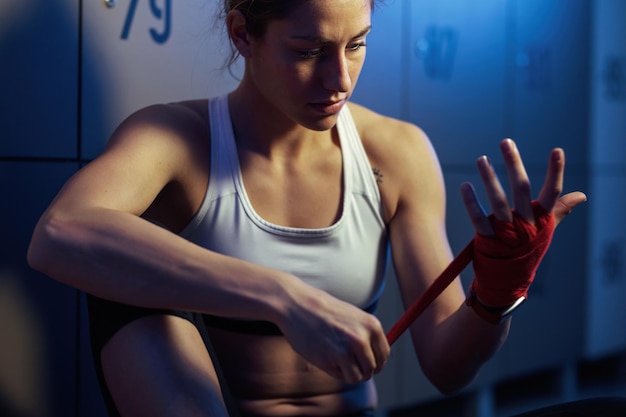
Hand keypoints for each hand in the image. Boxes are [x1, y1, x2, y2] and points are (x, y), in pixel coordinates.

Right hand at [278, 286, 389, 383]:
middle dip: (362, 369)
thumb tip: (378, 359)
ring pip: (358, 376)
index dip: (376, 361)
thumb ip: (366, 335)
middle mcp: (362, 339)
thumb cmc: (323, 310)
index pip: (384, 354)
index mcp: (372, 325)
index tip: (367, 362)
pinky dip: (336, 372)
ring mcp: (346, 351)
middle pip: (373, 368)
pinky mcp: (330, 361)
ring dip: (349, 372)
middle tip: (349, 362)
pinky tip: (326, 357)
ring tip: (336, 357)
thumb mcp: (353, 316)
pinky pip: (342, 377)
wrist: (297, 304)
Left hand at [459, 139, 585, 307]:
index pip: (552, 193)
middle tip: (506, 142)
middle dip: (515, 164)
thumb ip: (559, 210)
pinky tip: (465, 185)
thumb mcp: (544, 230)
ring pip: (498, 201)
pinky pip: (478, 219)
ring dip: (489, 178)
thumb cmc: (527, 250)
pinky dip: (471, 202)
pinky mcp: (488, 240)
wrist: (508, 282)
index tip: (557, 151)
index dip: (555, 172)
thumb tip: (581, 195)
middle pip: (522, 189)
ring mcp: (506, 233)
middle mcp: (525, 225)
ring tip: (481, 158)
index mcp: (540, 220)